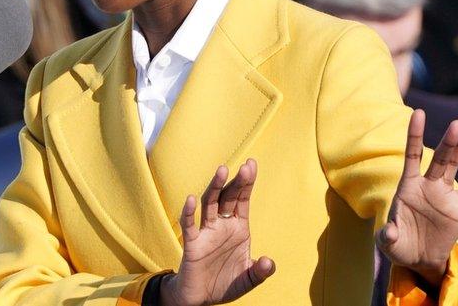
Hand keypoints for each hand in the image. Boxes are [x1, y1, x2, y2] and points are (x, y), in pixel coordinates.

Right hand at [161, 160, 275, 305]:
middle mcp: (222, 226)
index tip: (251, 164)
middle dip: (237, 182)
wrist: (201, 299)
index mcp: (238, 229)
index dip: (247, 184)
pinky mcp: (192, 244)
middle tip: (246, 166)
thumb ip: (259, 272)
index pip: (242, 201)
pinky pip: (189, 226)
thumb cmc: (224, 283)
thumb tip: (268, 262)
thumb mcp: (248, 279)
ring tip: (222, 171)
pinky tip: (191, 199)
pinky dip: (189, 212)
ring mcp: (206, 233)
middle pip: (228, 198)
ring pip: (209, 204)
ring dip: (215, 188)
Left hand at [377, 110, 457, 285]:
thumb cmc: (401, 246)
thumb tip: (388, 232)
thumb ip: (387, 236)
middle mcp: (427, 185)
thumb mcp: (390, 244)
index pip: (412, 154)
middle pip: (439, 158)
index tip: (418, 113)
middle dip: (448, 142)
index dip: (415, 134)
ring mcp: (444, 193)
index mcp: (408, 186)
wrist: (421, 258)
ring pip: (453, 165)